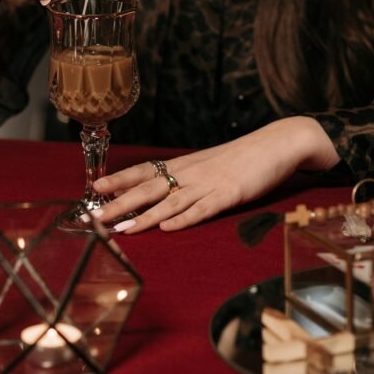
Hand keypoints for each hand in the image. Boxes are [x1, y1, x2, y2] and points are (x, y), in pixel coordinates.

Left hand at [92, 117, 340, 232]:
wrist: (276, 144)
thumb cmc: (241, 157)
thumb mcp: (207, 164)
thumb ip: (186, 177)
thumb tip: (163, 190)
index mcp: (184, 165)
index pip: (144, 171)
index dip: (120, 180)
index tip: (97, 187)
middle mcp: (190, 173)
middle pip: (149, 189)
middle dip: (121, 203)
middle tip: (97, 215)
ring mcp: (208, 184)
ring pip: (170, 202)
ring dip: (144, 217)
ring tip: (123, 229)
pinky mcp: (228, 195)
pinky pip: (202, 210)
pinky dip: (183, 219)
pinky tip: (167, 228)